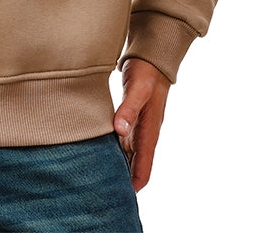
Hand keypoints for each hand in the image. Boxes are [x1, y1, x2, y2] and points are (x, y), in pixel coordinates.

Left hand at [113, 58, 170, 191]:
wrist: (152, 55)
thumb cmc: (146, 71)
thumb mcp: (137, 88)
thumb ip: (129, 109)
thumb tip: (120, 131)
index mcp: (150, 130)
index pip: (144, 166)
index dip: (135, 183)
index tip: (121, 196)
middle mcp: (146, 132)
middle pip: (136, 164)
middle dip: (124, 178)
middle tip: (103, 189)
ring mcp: (140, 125)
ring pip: (129, 153)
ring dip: (119, 164)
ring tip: (100, 175)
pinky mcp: (132, 117)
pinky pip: (124, 140)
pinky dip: (115, 148)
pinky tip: (101, 150)